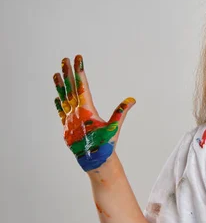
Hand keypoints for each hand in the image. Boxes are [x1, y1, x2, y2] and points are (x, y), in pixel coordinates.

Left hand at [53, 55, 135, 172]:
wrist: (94, 162)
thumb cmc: (106, 145)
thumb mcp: (115, 127)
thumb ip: (121, 112)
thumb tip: (131, 99)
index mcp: (86, 111)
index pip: (82, 86)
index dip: (79, 72)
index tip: (77, 60)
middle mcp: (75, 114)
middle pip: (70, 90)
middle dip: (68, 74)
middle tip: (65, 59)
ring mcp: (69, 122)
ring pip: (64, 99)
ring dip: (60, 86)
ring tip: (56, 74)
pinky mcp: (67, 130)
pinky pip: (62, 113)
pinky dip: (60, 104)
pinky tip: (57, 98)